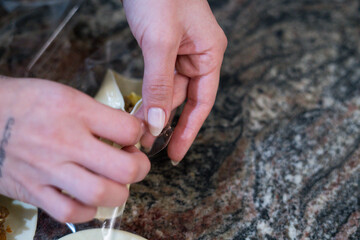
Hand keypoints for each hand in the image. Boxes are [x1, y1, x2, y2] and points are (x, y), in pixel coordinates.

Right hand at [0, 77, 149, 222]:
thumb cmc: (27, 102)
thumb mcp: (66, 95)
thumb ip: (98, 114)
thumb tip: (127, 132)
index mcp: (76, 112)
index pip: (127, 130)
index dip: (138, 135)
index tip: (133, 138)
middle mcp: (65, 142)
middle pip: (123, 169)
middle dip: (139, 169)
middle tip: (135, 164)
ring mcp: (48, 169)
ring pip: (100, 194)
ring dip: (118, 194)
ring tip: (116, 184)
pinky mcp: (33, 190)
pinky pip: (69, 212)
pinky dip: (88, 210)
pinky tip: (90, 199)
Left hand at [123, 0, 226, 162]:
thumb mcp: (160, 41)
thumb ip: (159, 84)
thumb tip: (157, 123)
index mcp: (208, 54)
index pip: (202, 102)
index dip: (189, 130)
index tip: (176, 153)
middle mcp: (196, 56)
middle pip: (183, 99)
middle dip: (165, 121)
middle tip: (147, 144)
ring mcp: (178, 53)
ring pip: (167, 90)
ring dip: (152, 109)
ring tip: (136, 130)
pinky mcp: (161, 48)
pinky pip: (156, 78)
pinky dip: (146, 93)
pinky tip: (136, 108)